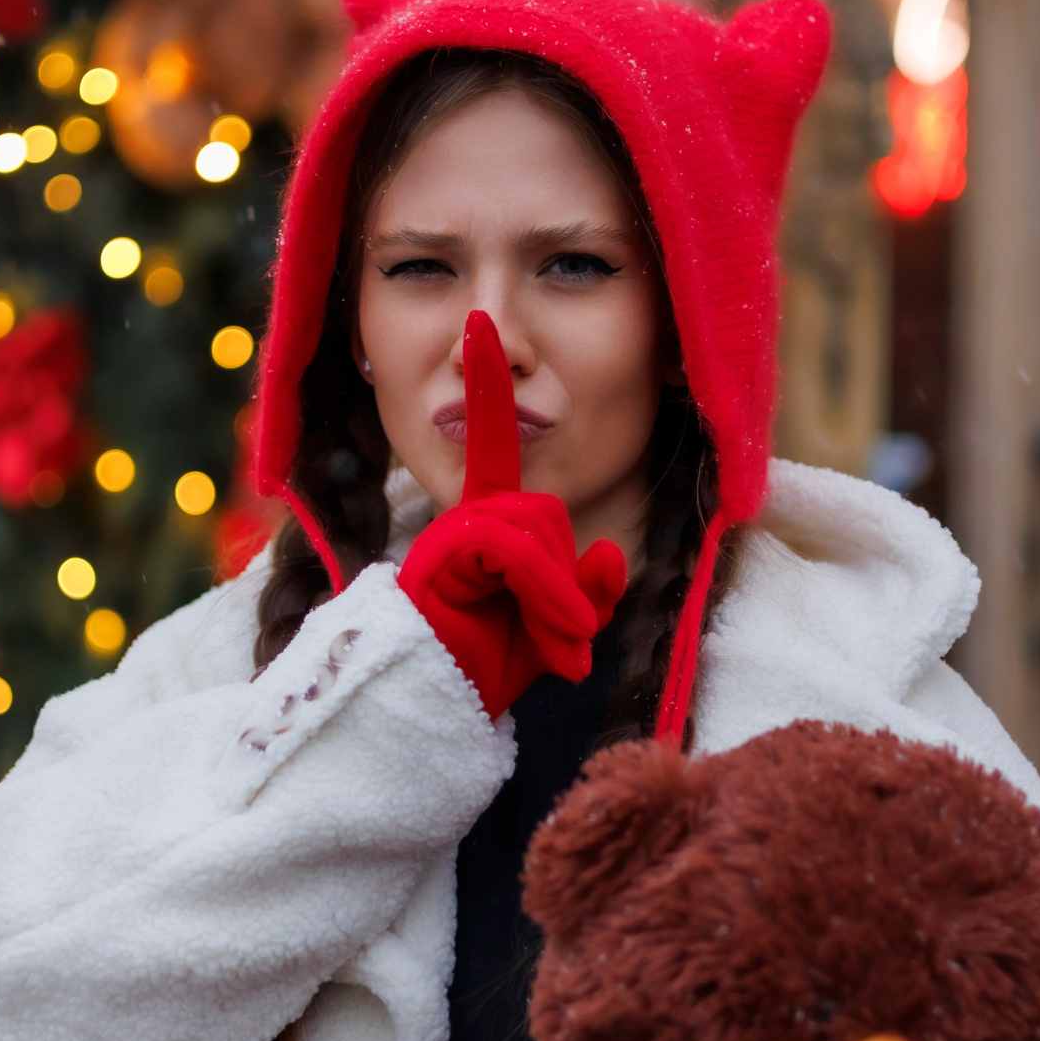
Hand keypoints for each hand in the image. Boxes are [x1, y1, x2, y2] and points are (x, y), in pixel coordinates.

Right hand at [398, 313, 626, 717]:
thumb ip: (587, 594)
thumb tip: (611, 558)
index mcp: (484, 526)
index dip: (486, 388)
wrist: (428, 715)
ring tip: (554, 649)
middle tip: (562, 643)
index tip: (480, 325)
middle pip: (544, 508)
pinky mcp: (442, 553)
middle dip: (565, 580)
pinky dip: (547, 594)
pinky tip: (553, 645)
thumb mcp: (555, 631)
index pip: (492, 447)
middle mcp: (461, 519)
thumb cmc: (486, 671)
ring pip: (535, 525)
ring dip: (558, 597)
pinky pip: (516, 548)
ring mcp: (447, 534)